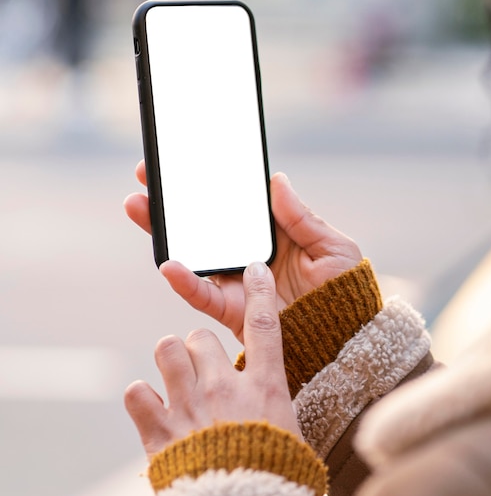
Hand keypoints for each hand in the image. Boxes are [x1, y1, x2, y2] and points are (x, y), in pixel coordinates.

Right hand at [124, 161, 361, 341]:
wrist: (346, 336)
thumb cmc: (345, 289)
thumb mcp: (330, 246)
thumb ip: (301, 217)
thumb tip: (276, 179)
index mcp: (271, 234)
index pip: (233, 205)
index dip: (209, 183)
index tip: (185, 160)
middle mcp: (247, 255)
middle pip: (203, 225)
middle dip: (173, 201)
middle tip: (147, 175)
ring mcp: (237, 280)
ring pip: (192, 254)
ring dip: (163, 232)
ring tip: (140, 206)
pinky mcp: (233, 309)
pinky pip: (203, 293)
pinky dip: (183, 280)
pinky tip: (167, 262)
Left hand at [124, 262, 300, 457]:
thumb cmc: (272, 474)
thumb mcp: (287, 434)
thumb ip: (275, 404)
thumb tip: (273, 394)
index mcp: (264, 388)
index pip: (264, 325)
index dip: (259, 291)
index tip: (254, 269)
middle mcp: (225, 388)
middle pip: (202, 335)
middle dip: (199, 348)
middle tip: (202, 369)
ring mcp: (189, 406)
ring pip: (167, 349)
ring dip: (169, 360)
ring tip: (174, 379)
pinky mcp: (159, 431)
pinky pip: (137, 391)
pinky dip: (141, 397)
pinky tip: (151, 408)